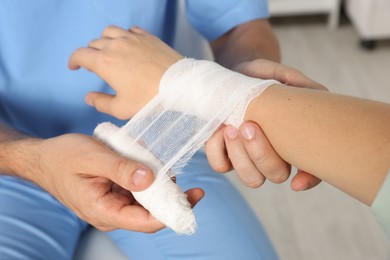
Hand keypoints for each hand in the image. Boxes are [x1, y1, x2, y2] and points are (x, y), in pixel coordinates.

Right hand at [31, 133, 202, 231]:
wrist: (44, 158)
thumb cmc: (64, 157)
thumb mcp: (94, 157)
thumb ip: (122, 169)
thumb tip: (151, 179)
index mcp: (105, 211)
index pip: (147, 222)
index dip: (174, 211)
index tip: (195, 196)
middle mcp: (112, 213)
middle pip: (151, 212)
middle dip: (170, 194)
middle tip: (178, 172)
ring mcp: (114, 204)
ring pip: (147, 200)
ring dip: (158, 183)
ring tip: (157, 161)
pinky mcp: (115, 194)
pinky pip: (138, 190)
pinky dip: (147, 178)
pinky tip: (147, 162)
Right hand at [68, 25, 182, 118]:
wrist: (179, 86)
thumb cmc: (150, 99)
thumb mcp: (122, 109)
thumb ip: (101, 103)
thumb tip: (89, 97)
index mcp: (105, 63)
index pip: (80, 55)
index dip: (73, 61)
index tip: (73, 67)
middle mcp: (116, 45)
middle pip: (94, 43)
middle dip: (89, 54)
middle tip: (94, 65)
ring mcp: (132, 39)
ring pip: (110, 32)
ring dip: (104, 40)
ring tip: (108, 51)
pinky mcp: (148, 37)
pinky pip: (130, 30)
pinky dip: (124, 35)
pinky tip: (128, 44)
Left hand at [206, 59, 325, 190]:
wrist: (236, 71)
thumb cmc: (266, 77)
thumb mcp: (289, 78)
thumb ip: (307, 88)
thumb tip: (317, 98)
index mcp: (295, 142)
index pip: (311, 169)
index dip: (308, 179)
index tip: (296, 182)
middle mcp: (273, 155)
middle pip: (275, 174)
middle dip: (261, 155)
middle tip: (249, 126)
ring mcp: (249, 158)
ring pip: (250, 178)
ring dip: (240, 156)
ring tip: (232, 128)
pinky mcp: (225, 154)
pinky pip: (221, 166)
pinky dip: (218, 150)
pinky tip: (219, 129)